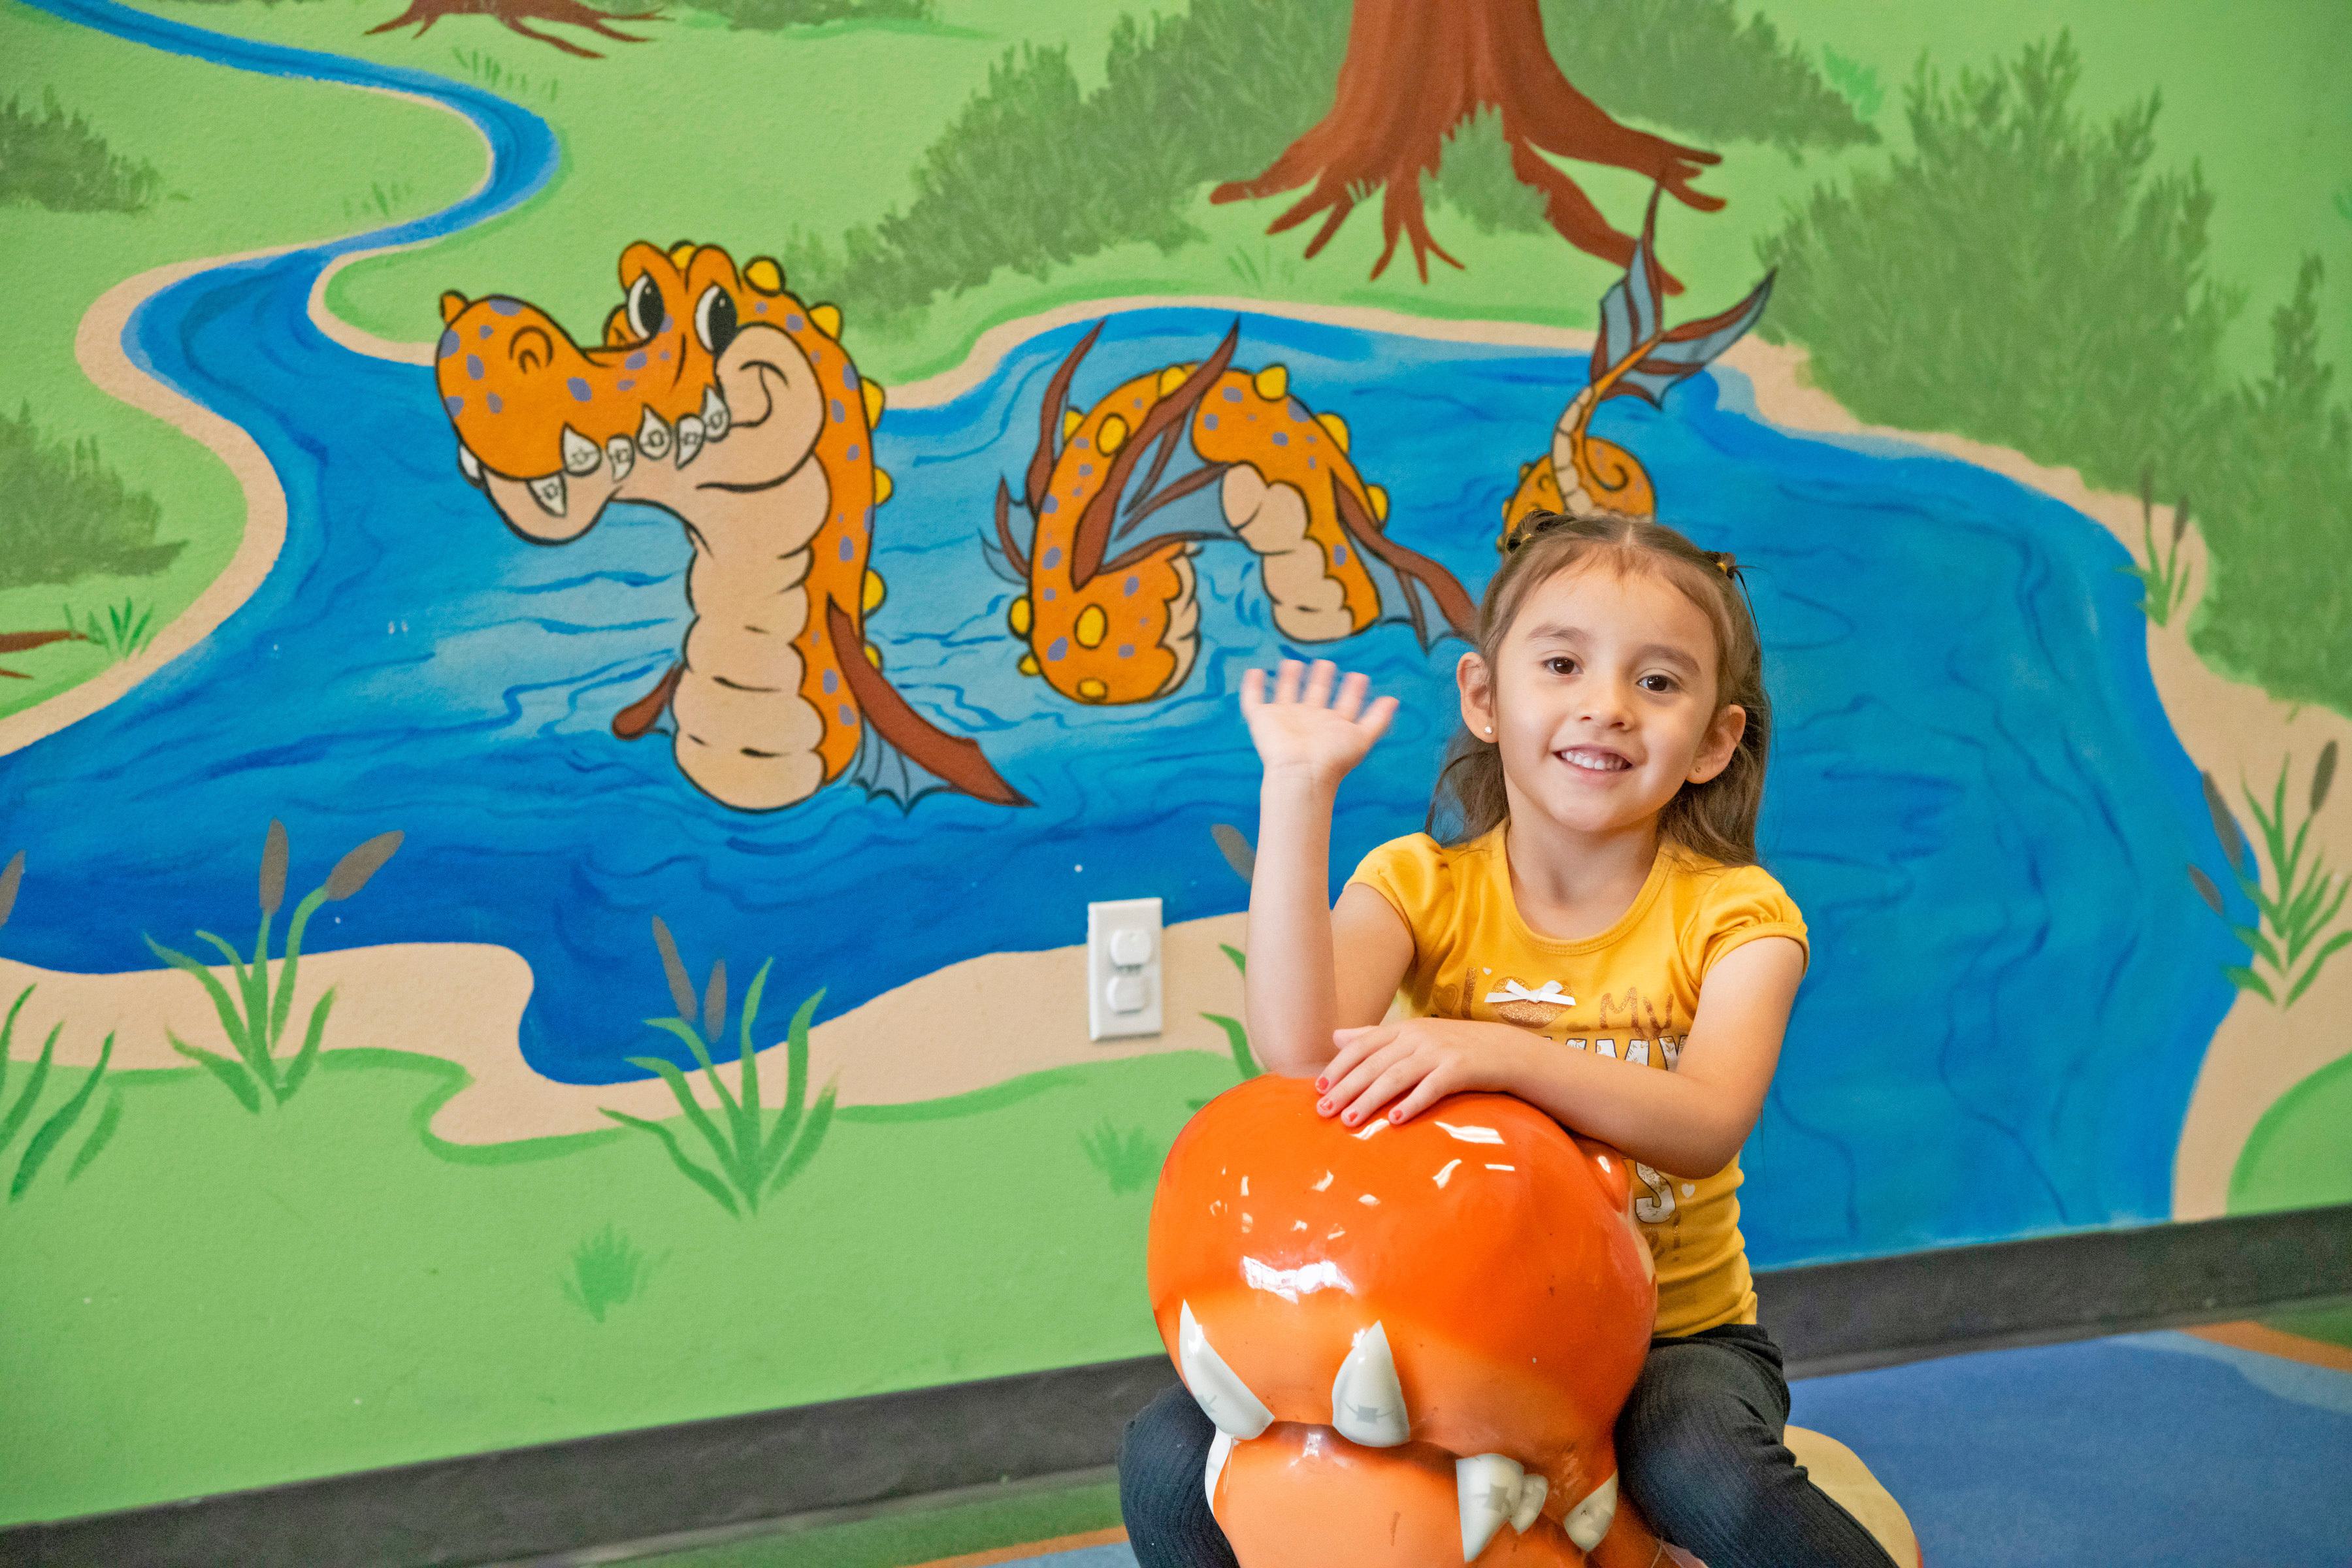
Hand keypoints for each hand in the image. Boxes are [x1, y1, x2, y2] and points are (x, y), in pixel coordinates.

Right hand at [1240, 659, 1397, 786]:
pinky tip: (1255, 672)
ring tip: (1292, 662)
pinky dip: (1252, 687)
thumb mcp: (1362, 737)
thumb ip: (1378, 719)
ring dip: (1289, 679)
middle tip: (1326, 664)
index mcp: (1332, 725)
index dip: (1352, 692)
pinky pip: (1253, 700)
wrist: (1301, 772)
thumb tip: (1394, 699)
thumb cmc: (1332, 759)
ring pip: (1286, 694)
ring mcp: (1284, 719)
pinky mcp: (1262, 719)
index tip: (1359, 676)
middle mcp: (1309, 721)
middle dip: (1321, 680)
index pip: (1344, 705)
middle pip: (1315, 696)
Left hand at [1314, 1018, 1526, 1126]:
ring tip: (1350, 1121)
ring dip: (1370, 1100)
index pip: (1362, 1045)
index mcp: (1403, 1028)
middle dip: (1346, 1088)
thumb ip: (1374, 1036)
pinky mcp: (1460, 1069)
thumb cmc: (1455, 1046)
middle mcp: (1418, 1037)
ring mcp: (1439, 1052)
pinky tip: (1396, 1120)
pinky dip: (1412, 1103)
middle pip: (1374, 1064)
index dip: (1339, 1066)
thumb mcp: (1414, 1035)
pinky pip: (1432, 1087)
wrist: (1506, 1050)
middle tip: (1324, 1110)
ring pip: (1396, 1076)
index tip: (1319, 1088)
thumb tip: (1336, 1036)